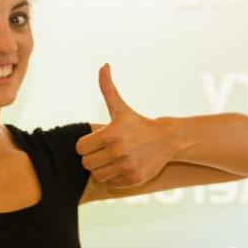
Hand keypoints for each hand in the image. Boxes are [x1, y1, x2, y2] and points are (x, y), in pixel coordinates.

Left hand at [75, 63, 172, 188]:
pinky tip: (123, 166)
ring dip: (102, 168)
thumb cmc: (138, 124)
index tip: (98, 141)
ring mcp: (126, 167)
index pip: (80, 148)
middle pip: (86, 163)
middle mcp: (118, 152)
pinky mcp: (133, 179)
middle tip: (105, 151)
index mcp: (110, 134)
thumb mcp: (121, 108)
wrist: (167, 140)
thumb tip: (103, 65)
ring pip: (96, 175)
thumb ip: (107, 88)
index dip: (87, 144)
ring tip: (113, 159)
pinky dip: (114, 177)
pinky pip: (110, 183)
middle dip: (93, 157)